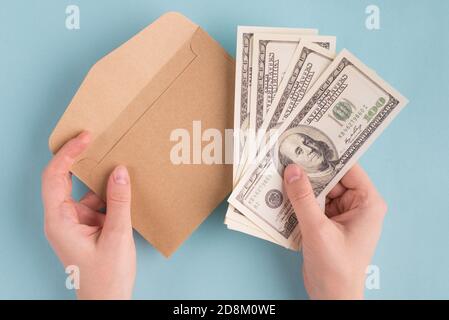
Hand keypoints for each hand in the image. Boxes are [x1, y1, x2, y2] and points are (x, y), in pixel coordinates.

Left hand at [41, 132, 135, 298]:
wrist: (108, 300)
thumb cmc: (107, 276)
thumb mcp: (117, 236)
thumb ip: (119, 201)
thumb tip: (120, 171)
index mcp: (60, 221)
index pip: (55, 177)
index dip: (68, 154)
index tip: (85, 138)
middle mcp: (62, 219)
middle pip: (63, 179)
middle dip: (77, 159)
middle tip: (94, 138)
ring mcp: (73, 223)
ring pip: (82, 191)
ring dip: (98, 179)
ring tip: (116, 162)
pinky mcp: (86, 226)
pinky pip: (95, 202)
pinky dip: (108, 194)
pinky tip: (123, 189)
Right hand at [283, 163, 386, 299]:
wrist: (332, 297)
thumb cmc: (336, 268)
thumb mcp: (318, 229)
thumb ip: (303, 198)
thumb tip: (292, 170)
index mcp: (367, 203)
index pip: (348, 169)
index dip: (328, 155)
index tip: (307, 142)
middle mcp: (356, 205)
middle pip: (330, 179)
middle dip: (308, 172)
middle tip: (286, 157)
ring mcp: (341, 214)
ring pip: (319, 191)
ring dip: (301, 187)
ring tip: (279, 173)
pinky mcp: (327, 223)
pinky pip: (312, 204)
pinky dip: (298, 201)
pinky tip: (281, 195)